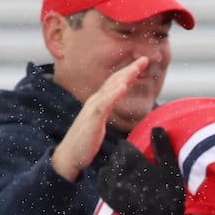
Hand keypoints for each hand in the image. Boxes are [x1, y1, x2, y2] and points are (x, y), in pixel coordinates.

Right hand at [51, 56, 152, 181]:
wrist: (69, 155)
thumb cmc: (85, 142)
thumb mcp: (100, 123)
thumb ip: (107, 111)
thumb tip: (116, 106)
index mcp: (99, 102)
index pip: (115, 83)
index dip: (128, 72)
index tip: (142, 63)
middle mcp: (96, 101)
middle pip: (114, 81)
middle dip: (129, 69)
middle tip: (144, 59)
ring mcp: (93, 109)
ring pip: (110, 89)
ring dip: (124, 77)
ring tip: (136, 68)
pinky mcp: (92, 119)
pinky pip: (104, 104)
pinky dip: (113, 94)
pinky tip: (122, 87)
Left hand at [97, 128, 187, 214]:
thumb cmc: (169, 195)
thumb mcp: (169, 168)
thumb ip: (162, 147)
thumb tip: (156, 127)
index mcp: (131, 160)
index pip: (124, 145)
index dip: (131, 148)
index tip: (139, 153)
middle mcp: (117, 171)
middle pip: (115, 157)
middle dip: (123, 158)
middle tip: (135, 165)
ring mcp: (112, 186)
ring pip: (106, 170)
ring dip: (114, 170)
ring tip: (126, 175)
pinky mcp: (110, 200)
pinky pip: (101, 185)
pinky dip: (107, 181)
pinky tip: (115, 184)